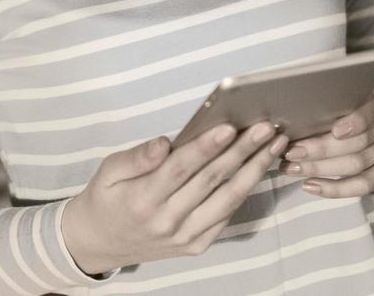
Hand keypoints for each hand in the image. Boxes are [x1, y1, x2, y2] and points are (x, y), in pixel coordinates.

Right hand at [62, 121, 288, 275]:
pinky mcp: (196, 246)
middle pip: (211, 181)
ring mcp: (184, 237)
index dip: (206, 147)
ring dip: (253, 171)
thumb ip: (136, 157)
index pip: (180, 169)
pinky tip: (257, 169)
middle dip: (241, 151)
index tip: (229, 127)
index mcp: (142, 200)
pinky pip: (225, 217)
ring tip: (272, 146)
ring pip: (227, 200)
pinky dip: (244, 193)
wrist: (101, 243)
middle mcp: (167, 222)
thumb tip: (164, 143)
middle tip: (264, 129)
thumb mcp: (108, 171)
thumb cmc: (106, 199)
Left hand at [277, 83, 373, 197]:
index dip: (354, 123)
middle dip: (321, 150)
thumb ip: (330, 101)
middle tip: (291, 152)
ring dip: (320, 169)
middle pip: (357, 144)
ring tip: (292, 168)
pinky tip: (310, 185)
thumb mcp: (348, 93)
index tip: (335, 131)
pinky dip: (336, 189)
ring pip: (357, 165)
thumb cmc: (356, 104)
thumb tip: (291, 114)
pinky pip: (363, 185)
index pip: (369, 114)